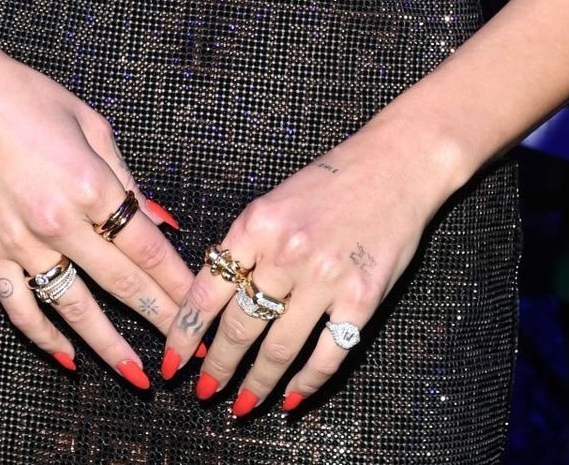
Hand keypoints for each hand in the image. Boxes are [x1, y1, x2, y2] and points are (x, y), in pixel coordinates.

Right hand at [0, 25, 199, 386]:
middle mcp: (58, 220)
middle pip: (120, 282)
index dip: (177, 282)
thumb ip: (129, 180)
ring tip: (137, 376)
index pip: (146, 247)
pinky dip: (43, 337)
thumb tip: (164, 223)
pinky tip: (67, 358)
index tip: (200, 307)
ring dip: (108, 346)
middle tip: (186, 353)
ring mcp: (20, 241)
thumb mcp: (93, 126)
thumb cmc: (31, 98)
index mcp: (90, 183)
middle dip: (159, 320)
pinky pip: (20, 307)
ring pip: (73, 308)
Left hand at [161, 110, 459, 414]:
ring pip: (279, 348)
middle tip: (207, 391)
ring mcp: (325, 277)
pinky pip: (327, 355)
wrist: (395, 165)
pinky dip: (307, 383)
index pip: (206, 290)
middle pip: (239, 326)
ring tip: (244, 403)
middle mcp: (285, 252)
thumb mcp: (274, 202)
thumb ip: (246, 246)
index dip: (185, 333)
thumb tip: (216, 301)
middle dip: (218, 367)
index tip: (173, 363)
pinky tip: (293, 397)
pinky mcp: (361, 298)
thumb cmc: (331, 182)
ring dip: (257, 384)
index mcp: (256, 224)